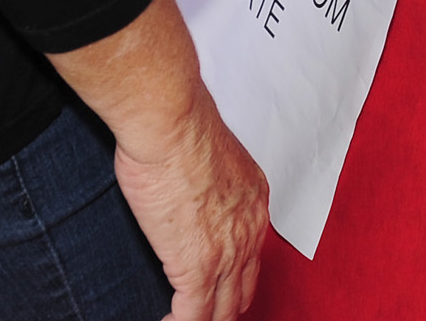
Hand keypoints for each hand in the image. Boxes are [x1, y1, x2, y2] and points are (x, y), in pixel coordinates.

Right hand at [112, 89, 268, 320]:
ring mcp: (227, 252)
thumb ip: (209, 183)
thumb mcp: (211, 158)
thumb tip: (190, 189)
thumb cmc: (180, 128)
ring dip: (205, 319)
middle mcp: (249, 229)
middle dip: (225, 306)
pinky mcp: (197, 267)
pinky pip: (194, 316)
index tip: (216, 283)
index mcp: (254, 201)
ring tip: (184, 320)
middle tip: (203, 311)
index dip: (233, 276)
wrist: (171, 124)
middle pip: (243, 290)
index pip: (252, 256)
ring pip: (224, 309)